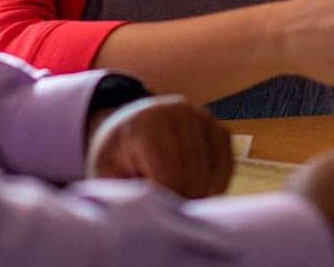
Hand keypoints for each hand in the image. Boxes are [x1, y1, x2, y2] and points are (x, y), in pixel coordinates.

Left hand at [85, 95, 232, 198]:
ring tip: (175, 191)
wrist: (133, 123)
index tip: (154, 210)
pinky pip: (226, 170)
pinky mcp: (221, 129)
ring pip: (211, 176)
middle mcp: (180, 114)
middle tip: (164, 205)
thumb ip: (123, 194)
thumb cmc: (119, 153)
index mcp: (148, 124)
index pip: (170, 177)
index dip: (165, 202)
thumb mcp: (106, 172)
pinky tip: (192, 183)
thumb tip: (144, 219)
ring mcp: (205, 119)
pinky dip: (212, 185)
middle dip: (180, 199)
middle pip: (193, 178)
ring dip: (197, 193)